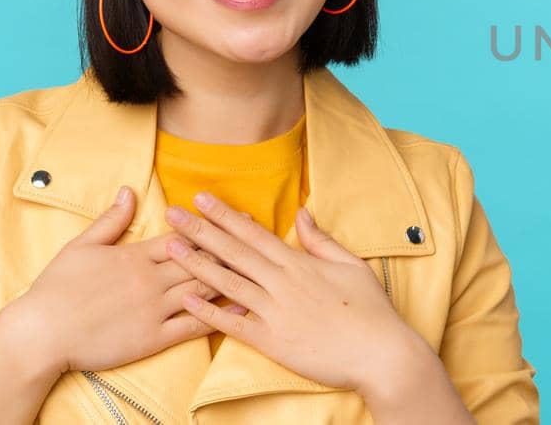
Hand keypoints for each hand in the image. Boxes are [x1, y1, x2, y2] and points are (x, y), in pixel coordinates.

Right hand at [12, 185, 245, 373]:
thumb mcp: (81, 247)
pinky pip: (194, 325)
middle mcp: (149, 279)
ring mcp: (153, 309)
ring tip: (261, 269)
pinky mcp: (152, 337)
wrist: (40, 334)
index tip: (237, 217)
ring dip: (232, 277)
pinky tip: (242, 307)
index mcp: (135, 256)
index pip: (182, 236)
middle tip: (261, 237)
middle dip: (231, 247)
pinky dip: (220, 316)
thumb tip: (129, 190)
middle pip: (200, 259)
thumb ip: (110, 220)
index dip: (211, 226)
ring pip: (202, 289)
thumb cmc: (56, 289)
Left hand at [163, 191, 427, 394]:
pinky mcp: (272, 341)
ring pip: (228, 283)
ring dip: (196, 264)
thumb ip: (322, 241)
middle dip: (201, 230)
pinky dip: (208, 312)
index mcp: (300, 263)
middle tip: (172, 213)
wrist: (380, 353)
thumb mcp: (352, 266)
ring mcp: (275, 312)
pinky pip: (233, 324)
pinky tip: (186, 300)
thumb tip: (302, 214)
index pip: (255, 233)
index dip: (226, 215)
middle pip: (234, 251)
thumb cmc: (370, 309)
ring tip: (170, 247)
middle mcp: (283, 283)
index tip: (203, 198)